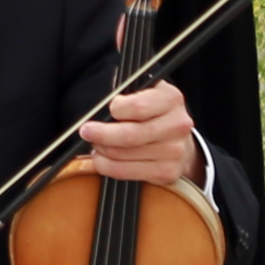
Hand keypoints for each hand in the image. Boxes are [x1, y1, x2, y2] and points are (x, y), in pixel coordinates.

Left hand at [78, 79, 195, 184]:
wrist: (179, 140)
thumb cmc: (153, 112)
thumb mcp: (143, 92)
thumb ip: (125, 95)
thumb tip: (97, 108)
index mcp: (171, 98)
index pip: (137, 107)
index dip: (115, 109)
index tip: (105, 109)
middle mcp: (177, 125)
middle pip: (130, 135)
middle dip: (101, 134)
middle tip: (86, 131)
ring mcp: (174, 151)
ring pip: (124, 155)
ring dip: (102, 150)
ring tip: (95, 144)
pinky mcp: (167, 172)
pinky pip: (127, 172)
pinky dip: (107, 166)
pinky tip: (102, 159)